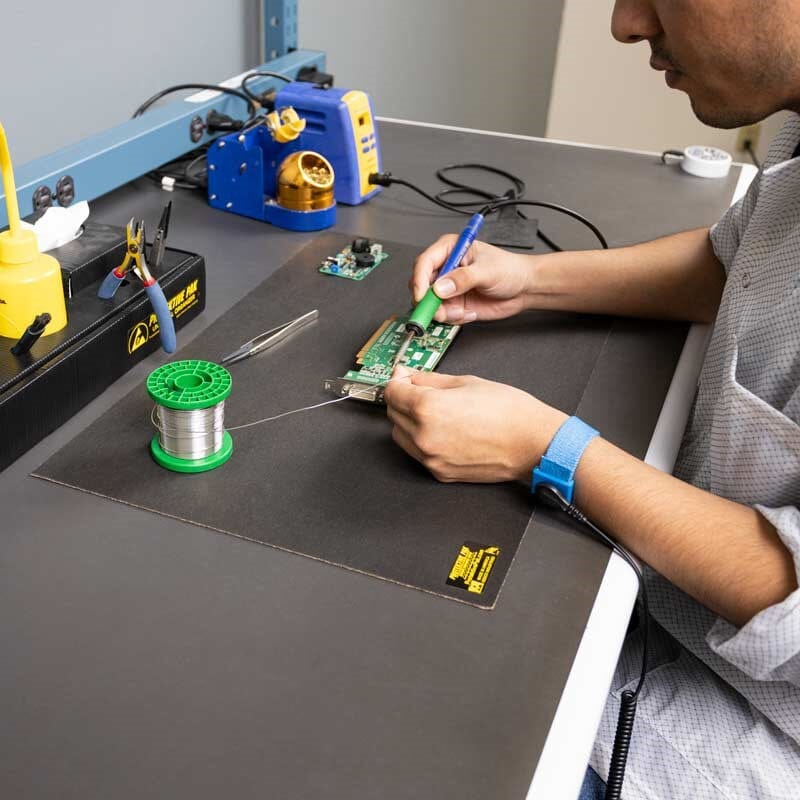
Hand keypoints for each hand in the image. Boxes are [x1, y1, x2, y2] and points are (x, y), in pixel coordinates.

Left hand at [384, 366, 566, 482]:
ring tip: (435, 412)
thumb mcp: (466, 381)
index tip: (403, 377)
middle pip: (393, 414)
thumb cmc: (509, 412)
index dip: (397, 381)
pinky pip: (418, 453)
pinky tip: (443, 430)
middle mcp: (424, 436)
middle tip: (421, 391)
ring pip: (401, 435)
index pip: (392, 392)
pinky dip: (422, 440)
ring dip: (409, 422)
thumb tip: (408, 376)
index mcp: (428, 409)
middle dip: (403, 399)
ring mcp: (431, 458)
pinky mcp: (440, 473)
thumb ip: (430, 380)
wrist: (533, 443)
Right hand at [411, 235, 535, 323]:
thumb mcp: (487, 271)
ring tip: (461, 312)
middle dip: (429, 301)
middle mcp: (445, 268)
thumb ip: (463, 278)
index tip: (422, 296)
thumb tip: (441, 287)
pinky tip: (468, 314)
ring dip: (442, 313)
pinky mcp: (452, 304)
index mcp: (450, 250)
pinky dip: (452, 319)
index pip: (424, 263)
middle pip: (420, 285)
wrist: (523, 289)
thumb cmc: (509, 270)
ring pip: (429, 304)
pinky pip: (441, 316)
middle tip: (439, 310)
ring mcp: (447, 288)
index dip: (419, 280)